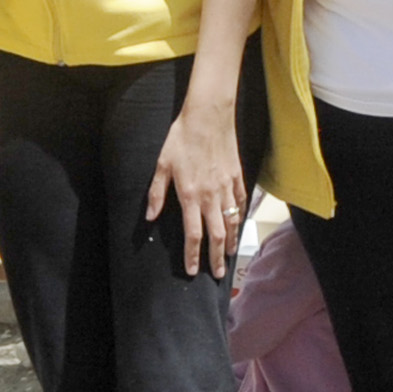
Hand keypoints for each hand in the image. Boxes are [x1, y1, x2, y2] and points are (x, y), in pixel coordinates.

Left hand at [147, 92, 246, 277]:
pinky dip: (240, 217)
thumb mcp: (162, 165)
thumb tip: (151, 217)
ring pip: (232, 222)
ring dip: (231, 242)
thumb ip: (157, 193)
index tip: (192, 271)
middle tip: (217, 274)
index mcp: (190, 195)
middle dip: (216, 257)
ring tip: (230, 256)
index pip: (193, 234)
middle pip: (217, 235)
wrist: (208, 117)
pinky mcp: (237, 177)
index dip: (193, 255)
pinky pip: (240, 202)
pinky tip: (238, 225)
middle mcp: (211, 196)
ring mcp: (227, 187)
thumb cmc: (181, 139)